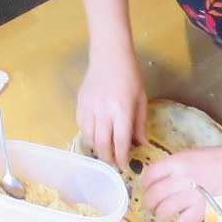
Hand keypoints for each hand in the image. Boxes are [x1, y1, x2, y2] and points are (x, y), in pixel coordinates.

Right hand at [75, 48, 146, 171]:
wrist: (109, 55)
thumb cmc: (130, 76)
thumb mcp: (141, 99)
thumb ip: (140, 123)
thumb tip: (142, 143)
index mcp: (122, 110)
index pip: (120, 141)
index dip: (122, 156)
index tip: (124, 165)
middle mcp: (103, 111)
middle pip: (102, 143)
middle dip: (108, 158)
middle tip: (113, 163)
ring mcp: (89, 107)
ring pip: (89, 136)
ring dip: (97, 147)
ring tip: (104, 150)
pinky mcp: (80, 103)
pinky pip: (81, 125)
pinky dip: (87, 134)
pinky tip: (95, 135)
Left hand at [139, 142, 221, 221]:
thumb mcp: (195, 155)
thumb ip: (177, 166)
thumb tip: (162, 178)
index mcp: (178, 161)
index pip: (149, 174)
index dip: (145, 184)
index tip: (147, 189)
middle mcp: (180, 178)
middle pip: (153, 195)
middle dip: (149, 203)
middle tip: (153, 206)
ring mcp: (191, 196)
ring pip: (164, 211)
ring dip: (164, 213)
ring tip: (168, 213)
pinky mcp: (202, 211)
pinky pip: (182, 221)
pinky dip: (182, 221)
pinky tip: (187, 216)